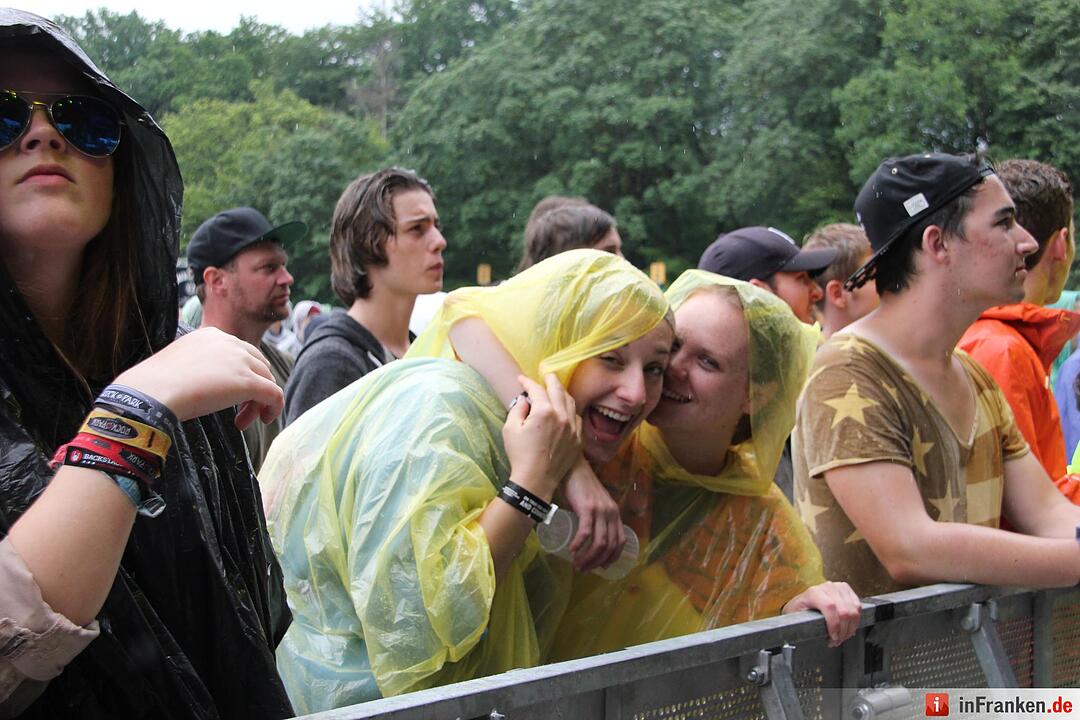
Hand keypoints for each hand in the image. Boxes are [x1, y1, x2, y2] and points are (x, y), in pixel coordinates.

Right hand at [112, 327, 283, 428]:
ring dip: (257, 403)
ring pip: (266, 381)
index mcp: (212, 335)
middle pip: (258, 366)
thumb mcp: (183, 363)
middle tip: (238, 413)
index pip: (241, 354)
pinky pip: (274, 395)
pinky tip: (264, 420)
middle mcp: (231, 343)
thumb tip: (207, 383)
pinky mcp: (249, 382)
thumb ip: (202, 365)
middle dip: (252, 390)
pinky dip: (273, 408)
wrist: (151, 392)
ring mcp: (241, 362)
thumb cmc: (157, 384)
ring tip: (241, 422)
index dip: (241, 376)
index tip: (227, 396)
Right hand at [501, 374, 581, 500]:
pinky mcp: (577, 439)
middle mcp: (562, 415)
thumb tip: (524, 399)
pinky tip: (565, 409)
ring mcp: (572, 427)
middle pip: (558, 389)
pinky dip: (570, 409)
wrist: (535, 480)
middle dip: (550, 379)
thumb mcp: (510, 429)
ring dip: (562, 392)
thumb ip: (518, 409)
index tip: (521, 379)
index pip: (536, 389)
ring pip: (570, 402)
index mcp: (544, 411)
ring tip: (556, 388)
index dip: (527, 382)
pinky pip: (577, 417)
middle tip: (545, 374)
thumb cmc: (520, 455)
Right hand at [559, 457, 625, 571]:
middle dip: (597, 562)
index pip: (620, 541)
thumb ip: (596, 515)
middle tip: (584, 569)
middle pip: (610, 546)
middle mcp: (611, 512)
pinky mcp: (587, 508)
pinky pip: (586, 532)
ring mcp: (600, 510)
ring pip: (599, 542)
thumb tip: (588, 536)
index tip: (602, 567)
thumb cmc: (580, 486)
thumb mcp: (594, 503)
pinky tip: (572, 550)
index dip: (612, 557)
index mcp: (614, 513)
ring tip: (577, 564)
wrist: (573, 467)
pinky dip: (579, 544)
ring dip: (588, 558)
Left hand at [782, 581, 860, 646]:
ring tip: (842, 636)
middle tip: (837, 641)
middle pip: (844, 611)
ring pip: (854, 610)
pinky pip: (858, 607)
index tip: (833, 637)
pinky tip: (848, 627)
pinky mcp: (847, 590)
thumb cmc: (799, 609)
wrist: (803, 601)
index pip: (830, 607)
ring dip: (850, 628)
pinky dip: (855, 621)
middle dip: (843, 631)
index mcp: (814, 592)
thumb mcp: (797, 616)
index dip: (834, 625)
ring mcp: (838, 587)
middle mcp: (827, 587)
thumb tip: (809, 632)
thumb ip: (803, 622)